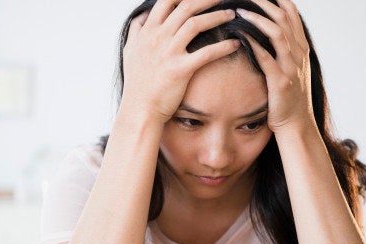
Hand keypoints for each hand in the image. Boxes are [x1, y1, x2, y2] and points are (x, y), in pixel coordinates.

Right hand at [120, 0, 239, 123]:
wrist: (139, 110)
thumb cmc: (137, 83)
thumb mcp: (130, 51)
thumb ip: (136, 31)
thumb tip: (142, 15)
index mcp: (148, 31)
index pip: (167, 0)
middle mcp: (158, 37)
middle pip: (185, 6)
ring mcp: (168, 52)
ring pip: (196, 24)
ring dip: (217, 16)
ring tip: (232, 14)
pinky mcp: (180, 69)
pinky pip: (206, 53)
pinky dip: (224, 47)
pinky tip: (235, 44)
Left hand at [236, 0, 314, 132]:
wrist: (296, 124)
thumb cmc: (288, 97)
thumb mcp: (292, 68)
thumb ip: (285, 49)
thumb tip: (267, 31)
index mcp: (301, 48)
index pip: (291, 13)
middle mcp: (299, 54)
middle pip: (283, 17)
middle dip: (264, 2)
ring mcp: (292, 67)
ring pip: (277, 33)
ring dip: (257, 18)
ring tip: (239, 9)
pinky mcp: (281, 82)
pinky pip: (267, 58)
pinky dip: (253, 44)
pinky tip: (239, 36)